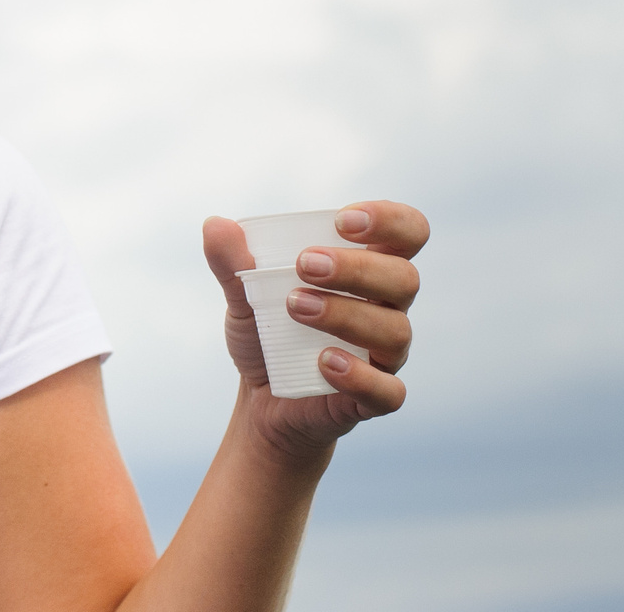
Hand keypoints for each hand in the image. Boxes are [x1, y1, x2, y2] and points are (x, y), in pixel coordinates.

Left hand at [203, 200, 428, 462]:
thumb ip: (232, 263)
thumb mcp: (244, 296)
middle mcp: (387, 309)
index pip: (408, 233)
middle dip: (357, 267)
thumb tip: (215, 225)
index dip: (389, 220)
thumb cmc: (268, 334)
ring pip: (396, 331)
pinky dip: (359, 375)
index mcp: (368, 270)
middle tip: (305, 265)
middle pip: (404, 279)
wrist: (260, 402)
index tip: (343, 221)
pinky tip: (324, 362)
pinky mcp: (373, 398)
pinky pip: (388, 391)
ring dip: (346, 314)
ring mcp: (385, 355)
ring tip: (296, 308)